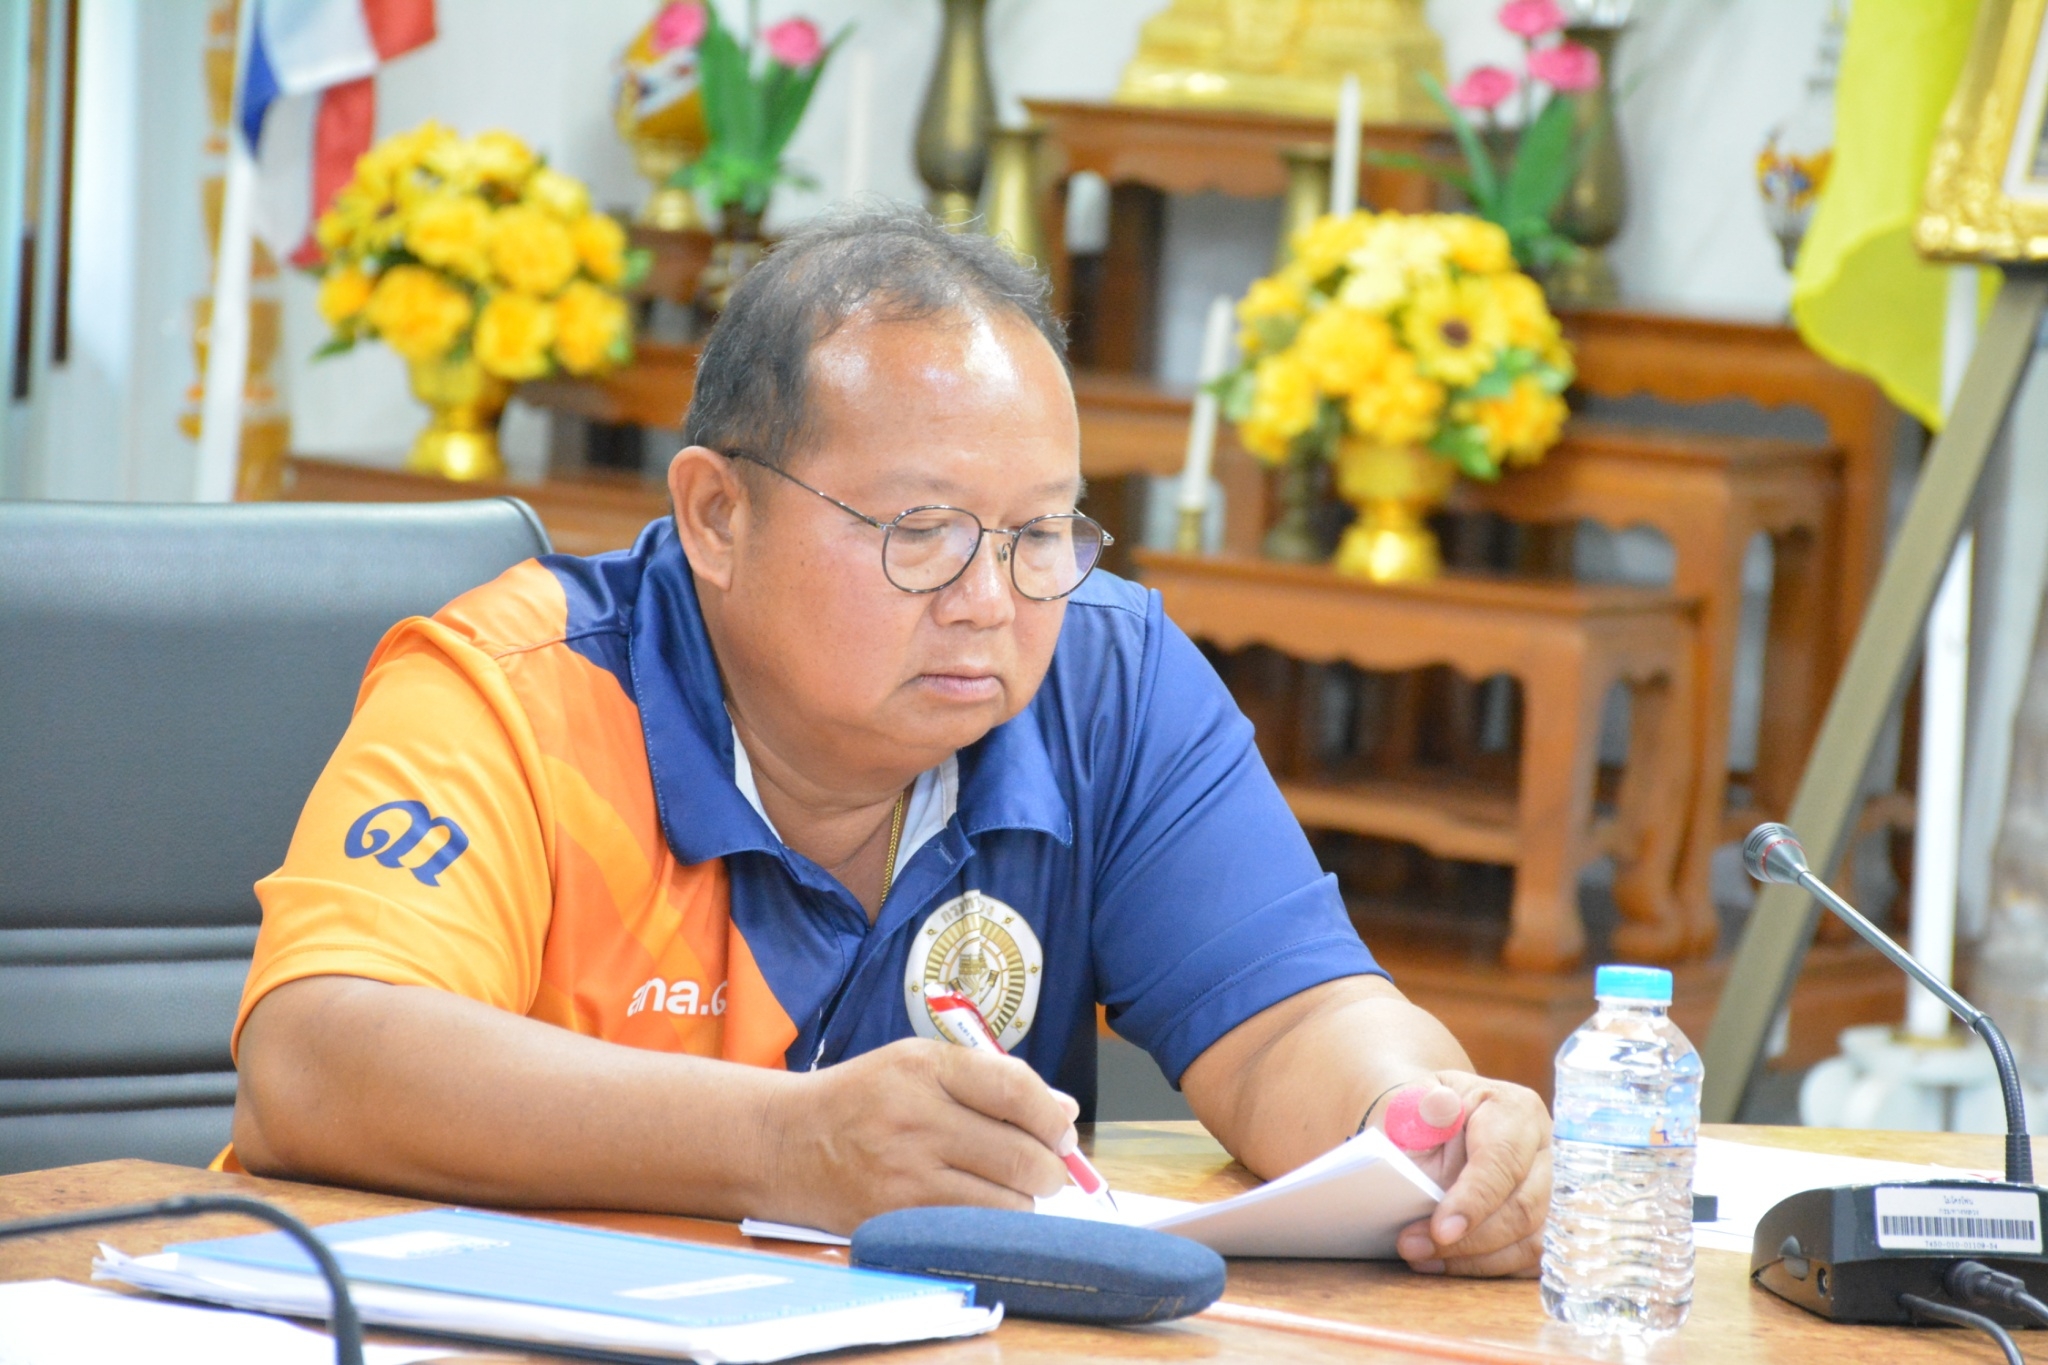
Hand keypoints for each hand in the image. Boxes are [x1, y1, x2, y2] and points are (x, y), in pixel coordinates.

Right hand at [763, 1038, 1079, 1232]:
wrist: (785, 1140)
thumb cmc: (861, 1099)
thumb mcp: (918, 1064)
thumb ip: (991, 1080)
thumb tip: (1062, 1110)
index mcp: (924, 1066)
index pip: (1016, 1089)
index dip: (1052, 1117)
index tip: (1061, 1132)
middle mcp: (915, 1117)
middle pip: (1021, 1154)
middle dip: (1051, 1170)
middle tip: (1049, 1171)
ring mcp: (903, 1172)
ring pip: (1004, 1202)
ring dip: (1023, 1202)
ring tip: (1009, 1190)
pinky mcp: (894, 1217)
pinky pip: (970, 1230)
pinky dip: (989, 1225)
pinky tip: (981, 1210)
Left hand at [1386, 1072, 1550, 1277]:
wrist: (1430, 1125)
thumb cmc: (1422, 1114)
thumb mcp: (1413, 1101)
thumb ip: (1421, 1110)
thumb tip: (1437, 1109)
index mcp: (1515, 1111)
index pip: (1504, 1160)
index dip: (1474, 1200)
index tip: (1441, 1230)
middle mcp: (1545, 1151)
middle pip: (1523, 1208)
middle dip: (1468, 1239)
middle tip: (1413, 1247)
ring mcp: (1552, 1191)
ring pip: (1532, 1242)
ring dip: (1476, 1261)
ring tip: (1423, 1259)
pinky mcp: (1547, 1224)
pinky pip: (1530, 1260)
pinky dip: (1488, 1269)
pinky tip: (1447, 1265)